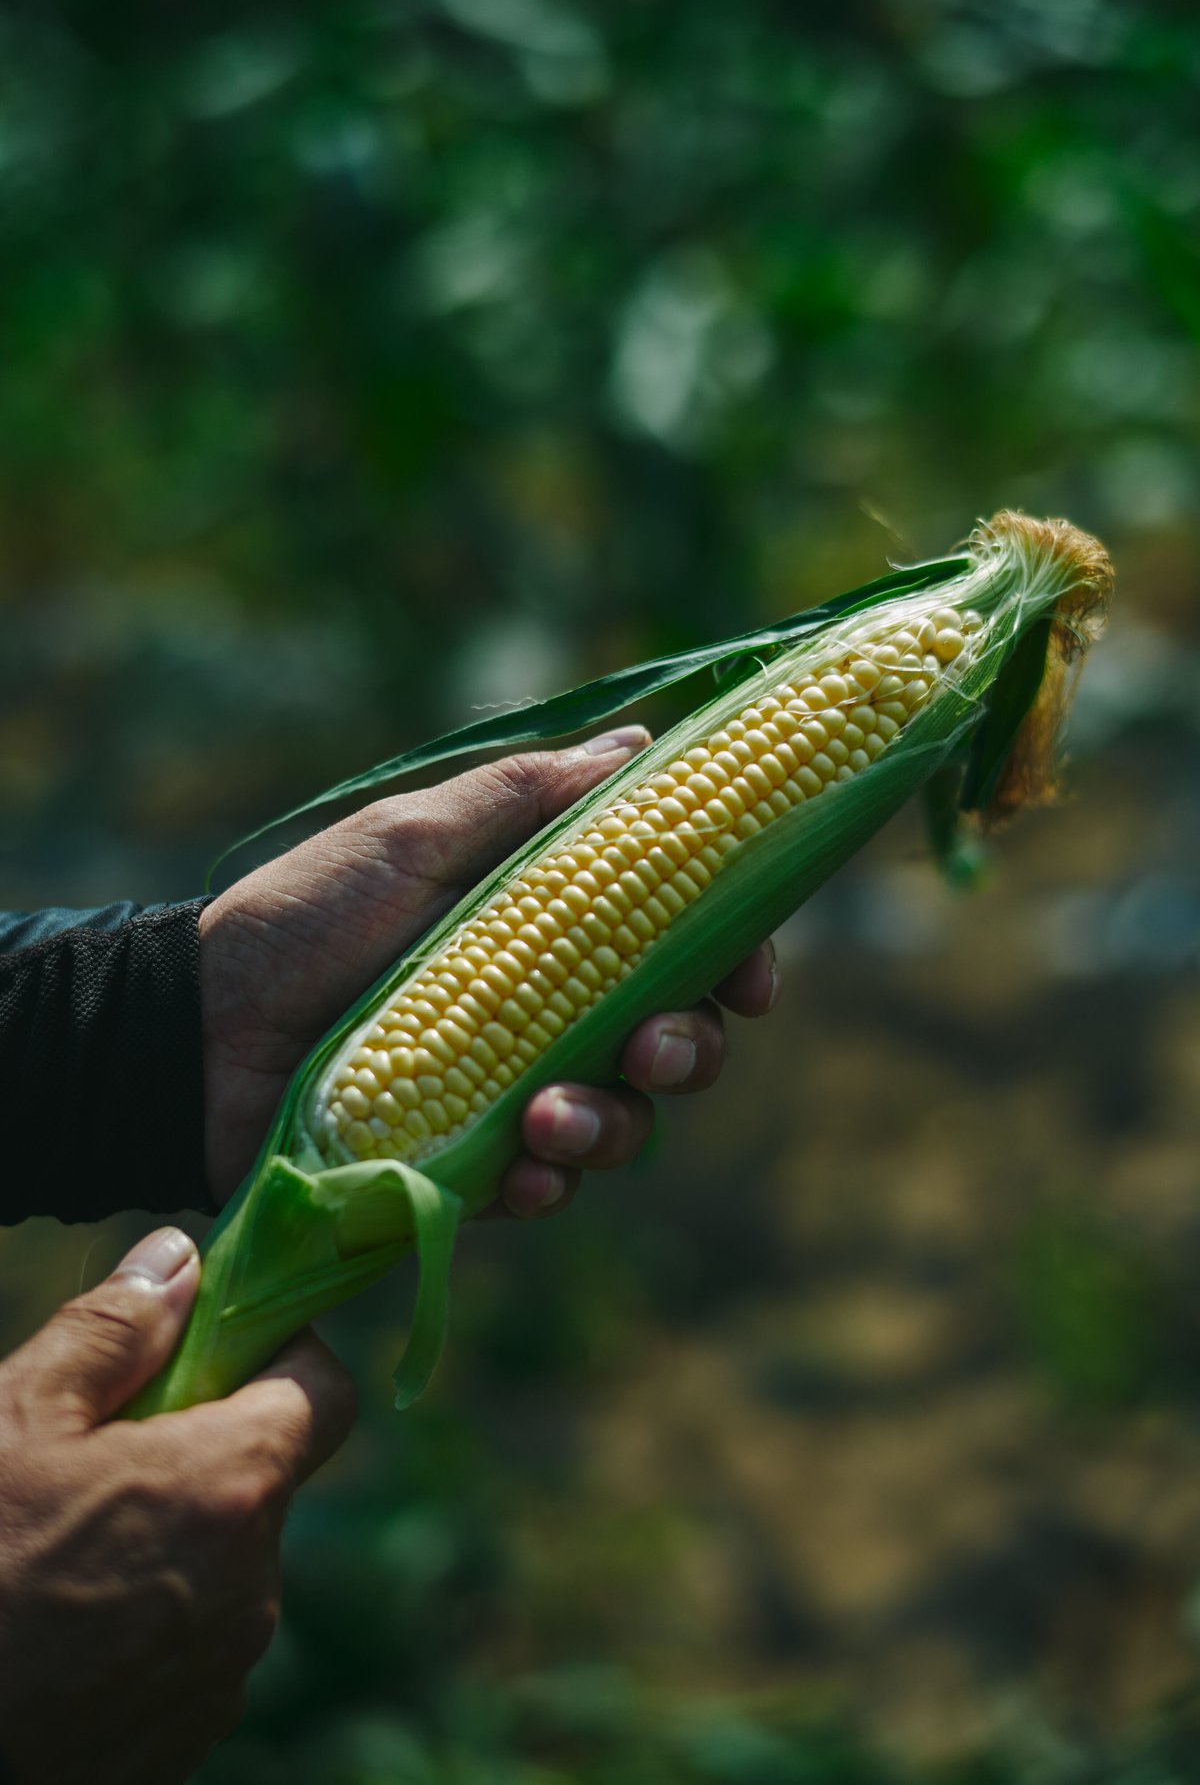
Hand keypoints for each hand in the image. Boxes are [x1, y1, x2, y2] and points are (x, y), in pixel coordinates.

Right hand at [0, 1228, 354, 1784]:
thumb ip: (112, 1331)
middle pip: (264, 1479)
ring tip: (69, 1548)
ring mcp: (226, 1669)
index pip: (325, 1390)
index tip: (218, 1351)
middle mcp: (255, 1581)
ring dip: (175, 1539)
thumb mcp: (17, 1421)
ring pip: (228, 1563)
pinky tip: (69, 1623)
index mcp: (230, 1487)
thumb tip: (180, 1259)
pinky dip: (153, 1620)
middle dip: (203, 1450)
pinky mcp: (192, 1735)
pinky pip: (197, 1644)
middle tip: (106, 1455)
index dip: (282, 1356)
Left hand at [200, 730, 779, 1212]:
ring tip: (547, 1119)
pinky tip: (521, 1174)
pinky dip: (548, 1183)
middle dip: (689, 1050)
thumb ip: (524, 798)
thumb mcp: (411, 836)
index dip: (736, 960)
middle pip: (677, 1039)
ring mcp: (513, 1093)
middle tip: (650, 1048)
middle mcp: (551, 1012)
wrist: (196, 1030)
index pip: (681, 943)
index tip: (753, 978)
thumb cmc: (301, 917)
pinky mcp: (471, 1165)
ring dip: (612, 1125)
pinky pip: (548, 1186)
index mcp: (550, 926)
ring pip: (625, 1123)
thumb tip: (644, 742)